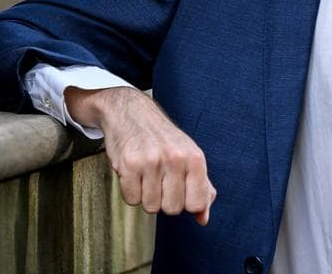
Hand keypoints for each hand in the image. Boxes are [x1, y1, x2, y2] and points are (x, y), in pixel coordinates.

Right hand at [65, 86, 214, 223]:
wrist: (131, 112)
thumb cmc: (163, 139)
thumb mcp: (189, 156)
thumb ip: (201, 187)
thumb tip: (203, 219)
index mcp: (194, 158)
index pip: (197, 203)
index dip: (187, 204)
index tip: (180, 191)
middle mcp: (175, 159)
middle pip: (173, 209)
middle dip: (165, 200)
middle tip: (160, 180)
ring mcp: (151, 162)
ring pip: (151, 206)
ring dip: (146, 195)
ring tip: (146, 175)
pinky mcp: (129, 165)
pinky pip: (131, 199)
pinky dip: (130, 191)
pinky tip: (133, 173)